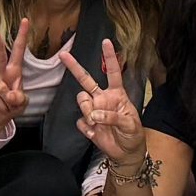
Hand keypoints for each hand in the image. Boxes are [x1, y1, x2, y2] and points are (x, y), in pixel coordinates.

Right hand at [0, 20, 32, 137]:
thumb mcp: (22, 103)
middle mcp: (0, 72)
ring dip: (7, 102)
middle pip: (0, 57)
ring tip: (6, 104)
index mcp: (14, 71)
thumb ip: (20, 98)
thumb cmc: (12, 105)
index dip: (22, 36)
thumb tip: (10, 94)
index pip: (18, 50)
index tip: (25, 20)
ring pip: (1, 88)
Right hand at [66, 42, 143, 164]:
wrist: (126, 153)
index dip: (110, 57)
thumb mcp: (131, 124)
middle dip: (74, 66)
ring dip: (88, 111)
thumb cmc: (133, 134)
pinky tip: (96, 134)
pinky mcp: (87, 124)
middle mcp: (102, 98)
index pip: (113, 72)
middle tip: (63, 54)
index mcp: (116, 94)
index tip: (106, 42)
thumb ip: (114, 117)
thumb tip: (95, 114)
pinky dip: (88, 128)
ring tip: (98, 123)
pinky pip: (80, 121)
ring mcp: (93, 110)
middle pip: (85, 79)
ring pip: (81, 100)